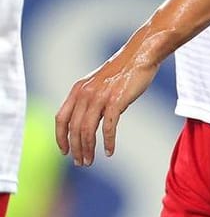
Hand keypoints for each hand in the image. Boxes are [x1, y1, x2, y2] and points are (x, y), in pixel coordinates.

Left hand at [55, 43, 160, 166]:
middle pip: (73, 128)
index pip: (61, 119)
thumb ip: (90, 100)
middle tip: (81, 162)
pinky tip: (109, 151)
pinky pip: (108, 127)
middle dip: (75, 148)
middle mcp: (85, 94)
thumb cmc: (124, 70)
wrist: (141, 54)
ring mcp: (100, 97)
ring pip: (87, 130)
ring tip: (91, 160)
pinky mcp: (117, 101)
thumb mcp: (99, 83)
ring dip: (88, 149)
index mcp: (78, 90)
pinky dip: (107, 142)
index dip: (60, 137)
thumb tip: (88, 123)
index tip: (65, 151)